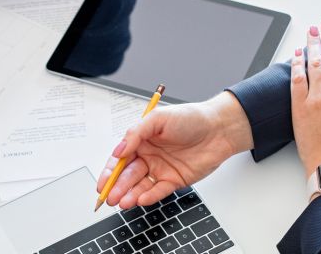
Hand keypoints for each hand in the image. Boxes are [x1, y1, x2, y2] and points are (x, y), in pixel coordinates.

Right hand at [95, 93, 252, 208]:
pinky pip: (159, 191)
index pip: (120, 159)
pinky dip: (149, 196)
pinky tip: (141, 199)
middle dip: (117, 187)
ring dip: (130, 194)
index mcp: (141, 141)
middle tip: (110, 197)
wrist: (219, 129)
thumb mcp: (158, 118)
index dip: (109, 172)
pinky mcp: (175, 180)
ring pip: (140, 186)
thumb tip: (118, 150)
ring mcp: (161, 169)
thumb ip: (135, 133)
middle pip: (127, 175)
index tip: (102, 183)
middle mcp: (149, 156)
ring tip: (123, 202)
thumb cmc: (191, 118)